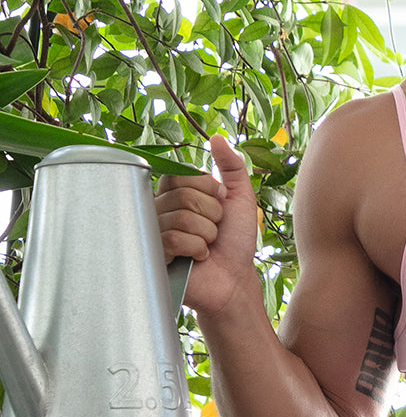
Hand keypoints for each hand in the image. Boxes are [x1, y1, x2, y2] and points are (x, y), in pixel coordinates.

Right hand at [156, 136, 260, 316]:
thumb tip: (216, 137)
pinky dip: (196, 248)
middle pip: (184, 195)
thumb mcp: (241, 198)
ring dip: (206, 234)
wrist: (235, 279)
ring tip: (206, 247)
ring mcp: (155, 231)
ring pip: (181, 217)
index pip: (184, 175)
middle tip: (214, 232)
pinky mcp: (154, 253)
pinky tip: (197, 258)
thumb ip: (232, 166)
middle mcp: (161, 208)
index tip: (218, 210)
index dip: (209, 193)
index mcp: (176, 192)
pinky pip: (174, 238)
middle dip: (211, 216)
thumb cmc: (236, 241)